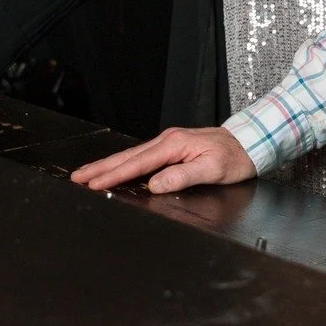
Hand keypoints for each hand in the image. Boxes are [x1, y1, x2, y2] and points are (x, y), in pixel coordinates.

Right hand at [70, 126, 255, 193]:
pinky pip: (142, 158)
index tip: (94, 182)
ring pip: (132, 156)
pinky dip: (124, 164)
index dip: (114, 175)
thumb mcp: (213, 169)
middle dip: (101, 168)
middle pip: (128, 157)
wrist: (249, 142)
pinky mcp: (172, 148)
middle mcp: (168, 141)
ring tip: (87, 174)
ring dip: (108, 166)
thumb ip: (183, 176)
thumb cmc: (235, 157)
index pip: (138, 163)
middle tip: (76, 177)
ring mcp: (169, 143)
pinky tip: (115, 170)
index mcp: (174, 145)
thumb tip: (155, 184)